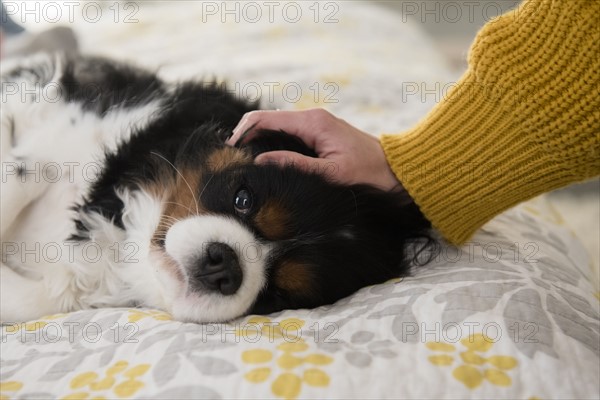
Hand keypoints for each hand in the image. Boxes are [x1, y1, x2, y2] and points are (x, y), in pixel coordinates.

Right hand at [227, 108, 403, 191]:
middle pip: (267, 120)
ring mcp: (314, 124)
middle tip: (231, 157)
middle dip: (246, 135)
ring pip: (276, 126)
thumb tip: (261, 160)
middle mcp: (311, 118)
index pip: (266, 119)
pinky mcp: (318, 133)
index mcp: (312, 123)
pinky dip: (272, 142)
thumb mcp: (330, 173)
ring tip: (242, 159)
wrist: (394, 169)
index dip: (243, 131)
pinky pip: (288, 134)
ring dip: (257, 139)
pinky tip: (264, 157)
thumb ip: (294, 164)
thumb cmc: (367, 172)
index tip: (229, 148)